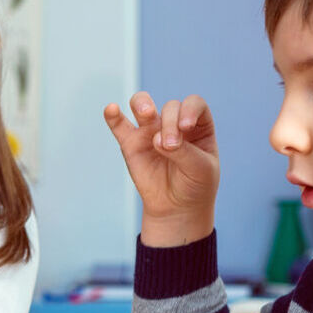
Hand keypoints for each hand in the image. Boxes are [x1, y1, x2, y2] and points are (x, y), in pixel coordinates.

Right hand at [102, 92, 218, 246]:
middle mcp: (173, 123)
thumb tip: (156, 139)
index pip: (194, 104)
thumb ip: (183, 151)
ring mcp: (150, 131)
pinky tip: (111, 109)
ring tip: (146, 113)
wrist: (176, 208)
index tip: (185, 127)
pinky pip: (119, 125)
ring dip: (142, 104)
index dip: (190, 110)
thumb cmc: (195, 184)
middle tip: (169, 146)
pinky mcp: (130, 143)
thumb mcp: (201, 169)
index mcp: (198, 125)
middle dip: (169, 123)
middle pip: (170, 107)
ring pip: (142, 105)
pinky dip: (113, 116)